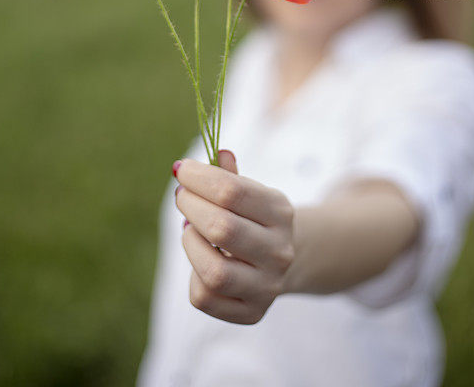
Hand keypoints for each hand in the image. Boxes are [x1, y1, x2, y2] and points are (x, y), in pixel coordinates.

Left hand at [173, 149, 294, 324]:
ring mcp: (267, 286)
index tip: (181, 169)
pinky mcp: (252, 312)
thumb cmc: (257, 216)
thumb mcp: (251, 190)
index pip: (232, 191)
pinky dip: (193, 275)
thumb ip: (226, 176)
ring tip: (190, 228)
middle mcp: (278, 251)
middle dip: (190, 206)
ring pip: (213, 271)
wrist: (291, 257)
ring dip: (191, 242)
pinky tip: (201, 258)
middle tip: (181, 195)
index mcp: (280, 212)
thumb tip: (199, 160)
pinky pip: (205, 297)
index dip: (199, 177)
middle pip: (221, 228)